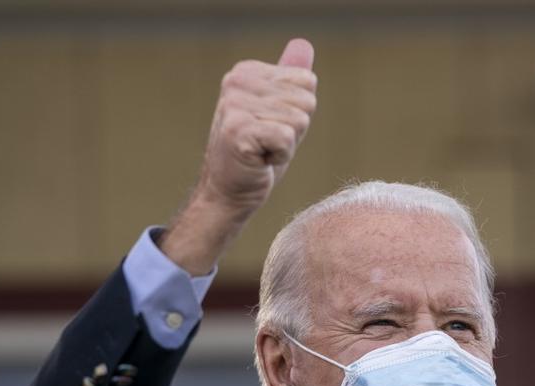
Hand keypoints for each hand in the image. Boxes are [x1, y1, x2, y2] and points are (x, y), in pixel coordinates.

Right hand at [161, 39, 316, 274]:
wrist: (227, 193)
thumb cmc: (256, 155)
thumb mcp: (278, 112)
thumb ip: (289, 79)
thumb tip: (303, 44)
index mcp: (247, 72)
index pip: (307, 82)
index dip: (297, 113)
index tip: (271, 128)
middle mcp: (237, 82)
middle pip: (306, 101)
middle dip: (295, 130)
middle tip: (266, 144)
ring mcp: (235, 105)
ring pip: (299, 120)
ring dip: (287, 145)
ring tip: (261, 152)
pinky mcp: (238, 130)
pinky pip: (287, 138)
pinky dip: (281, 157)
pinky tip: (259, 161)